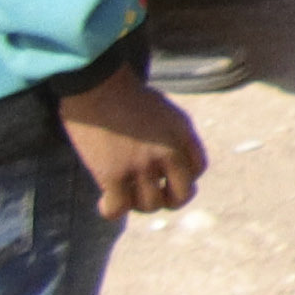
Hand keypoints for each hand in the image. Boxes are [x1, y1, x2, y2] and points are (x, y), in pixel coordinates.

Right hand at [57, 64, 203, 220]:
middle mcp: (168, 151)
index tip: (168, 177)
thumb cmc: (125, 94)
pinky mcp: (113, 175)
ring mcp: (142, 165)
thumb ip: (172, 135)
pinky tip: (105, 203)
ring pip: (151, 205)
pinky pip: (118, 208)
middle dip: (170, 200)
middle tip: (154, 197)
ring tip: (126, 195)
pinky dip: (112, 210)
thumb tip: (168, 161)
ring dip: (139, 205)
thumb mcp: (164, 110)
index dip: (184, 178)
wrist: (97, 84)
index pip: (198, 168)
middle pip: (182, 194)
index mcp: (183, 133)